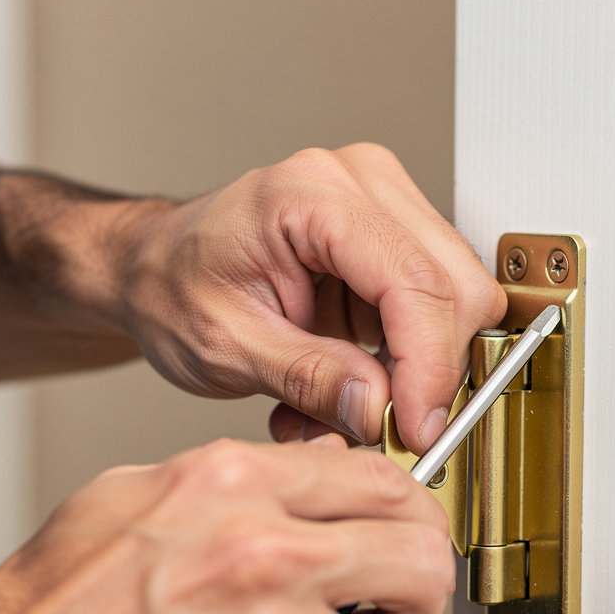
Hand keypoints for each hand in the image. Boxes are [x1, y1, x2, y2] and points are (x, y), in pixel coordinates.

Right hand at [0, 437, 452, 613]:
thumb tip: (319, 476)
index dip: (414, 516)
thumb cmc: (54, 607)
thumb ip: (241, 482)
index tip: (409, 539)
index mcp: (236, 488)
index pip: (385, 482)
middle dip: (417, 598)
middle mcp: (264, 559)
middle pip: (422, 565)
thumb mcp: (139, 495)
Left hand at [112, 145, 505, 453]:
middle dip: (430, 371)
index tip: (418, 429)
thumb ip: (307, 377)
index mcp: (309, 196)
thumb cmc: (174, 288)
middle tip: (385, 426)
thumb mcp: (225, 347)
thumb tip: (378, 408)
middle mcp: (358, 184)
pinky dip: (402, 361)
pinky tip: (350, 376)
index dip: (428, 367)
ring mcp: (381, 205)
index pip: (412, 281)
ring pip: (457, 301)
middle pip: (455, 286)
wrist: (156, 269)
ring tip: (345, 399)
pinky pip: (434, 310)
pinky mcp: (390, 239)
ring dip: (412, 370)